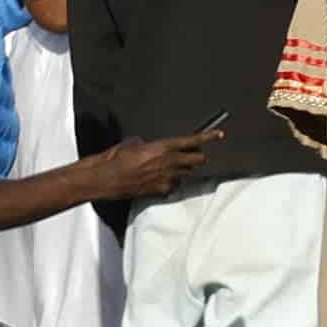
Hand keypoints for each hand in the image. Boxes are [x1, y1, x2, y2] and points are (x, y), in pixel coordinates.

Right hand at [93, 123, 220, 199]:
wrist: (108, 179)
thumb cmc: (117, 159)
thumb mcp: (134, 143)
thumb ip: (151, 146)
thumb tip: (153, 148)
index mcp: (164, 147)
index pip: (192, 141)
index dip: (208, 137)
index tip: (219, 135)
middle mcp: (170, 162)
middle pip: (198, 160)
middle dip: (198, 157)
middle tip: (194, 155)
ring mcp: (168, 178)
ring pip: (186, 173)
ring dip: (181, 170)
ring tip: (164, 169)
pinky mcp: (163, 191)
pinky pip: (174, 185)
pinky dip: (170, 183)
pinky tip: (156, 180)